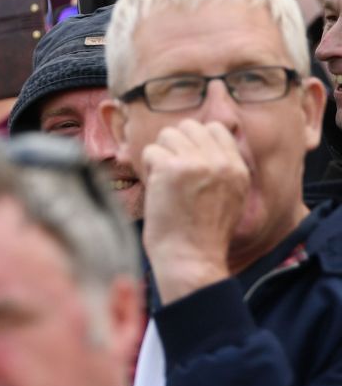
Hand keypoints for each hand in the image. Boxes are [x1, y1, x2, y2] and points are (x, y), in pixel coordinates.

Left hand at [140, 119, 248, 302]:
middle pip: (189, 126)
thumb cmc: (202, 234)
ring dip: (160, 155)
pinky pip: (151, 151)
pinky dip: (147, 168)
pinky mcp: (172, 169)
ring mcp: (197, 164)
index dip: (194, 140)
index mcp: (237, 168)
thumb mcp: (230, 197)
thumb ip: (220, 170)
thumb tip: (198, 145)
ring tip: (163, 181)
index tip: (185, 161)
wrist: (192, 258)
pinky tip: (155, 189)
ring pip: (168, 135)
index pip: (216, 128)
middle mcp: (221, 162)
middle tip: (170, 172)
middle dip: (174, 145)